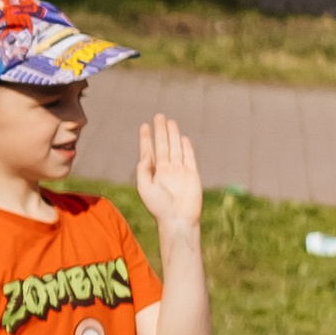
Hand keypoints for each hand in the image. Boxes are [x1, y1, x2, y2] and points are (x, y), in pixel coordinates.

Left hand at [136, 113, 202, 229]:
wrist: (177, 218)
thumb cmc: (158, 206)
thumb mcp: (144, 187)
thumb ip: (143, 169)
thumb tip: (146, 153)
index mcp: (152, 173)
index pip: (149, 151)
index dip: (146, 138)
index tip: (144, 126)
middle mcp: (166, 170)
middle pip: (163, 145)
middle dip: (160, 131)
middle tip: (158, 116)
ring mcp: (179, 171)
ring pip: (175, 148)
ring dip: (172, 135)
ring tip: (169, 121)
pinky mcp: (192, 174)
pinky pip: (189, 157)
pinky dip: (186, 147)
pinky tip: (183, 138)